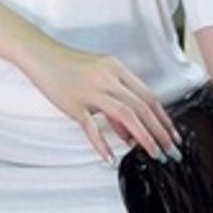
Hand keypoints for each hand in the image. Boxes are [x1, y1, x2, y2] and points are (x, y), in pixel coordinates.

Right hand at [22, 40, 180, 164]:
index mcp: (117, 69)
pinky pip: (92, 126)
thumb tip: (130, 132)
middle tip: (170, 150)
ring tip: (153, 154)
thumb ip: (115, 101)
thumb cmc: (69, 65)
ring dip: (143, 137)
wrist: (41, 55)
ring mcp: (91, 90)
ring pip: (126, 114)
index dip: (163, 118)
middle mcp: (108, 78)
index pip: (148, 96)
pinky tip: (111, 157)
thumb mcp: (98, 76)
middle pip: (142, 107)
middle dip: (160, 131)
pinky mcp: (74, 103)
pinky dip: (103, 143)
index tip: (172, 135)